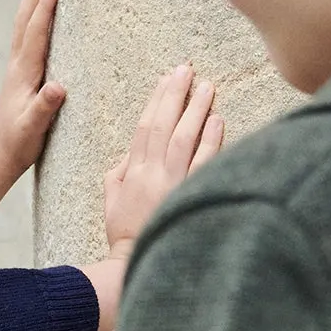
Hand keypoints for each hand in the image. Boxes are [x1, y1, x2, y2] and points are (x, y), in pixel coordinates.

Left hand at [0, 0, 66, 176]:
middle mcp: (17, 65)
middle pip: (26, 19)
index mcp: (23, 73)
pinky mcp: (21, 75)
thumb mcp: (33, 127)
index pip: (36, 32)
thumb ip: (45, 107)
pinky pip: (27, 37)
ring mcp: (17, 69)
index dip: (46, 7)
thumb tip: (58, 87)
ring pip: (24, 25)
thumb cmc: (19, 143)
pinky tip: (39, 15)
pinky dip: (33, 18)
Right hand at [103, 65, 222, 257]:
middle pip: (164, 124)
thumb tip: (132, 151)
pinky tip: (218, 120)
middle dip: (175, 94)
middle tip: (187, 69)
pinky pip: (202, 163)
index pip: (145, 126)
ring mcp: (172, 183)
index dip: (156, 100)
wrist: (135, 261)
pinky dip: (210, 140)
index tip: (167, 78)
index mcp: (132, 171)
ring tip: (207, 86)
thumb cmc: (125, 233)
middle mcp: (152, 172)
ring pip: (184, 137)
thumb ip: (120, 171)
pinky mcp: (189, 196)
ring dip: (195, 110)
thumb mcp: (112, 198)